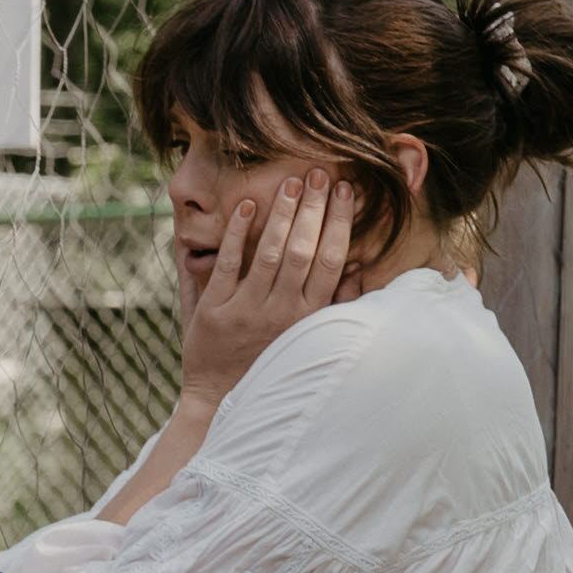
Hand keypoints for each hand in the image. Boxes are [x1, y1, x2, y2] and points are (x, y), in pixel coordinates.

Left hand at [175, 172, 353, 411]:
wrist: (216, 399)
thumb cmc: (265, 362)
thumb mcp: (305, 337)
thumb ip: (330, 305)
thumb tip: (359, 271)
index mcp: (307, 315)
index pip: (331, 259)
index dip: (340, 222)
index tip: (345, 190)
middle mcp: (280, 312)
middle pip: (304, 250)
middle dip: (313, 208)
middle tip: (319, 172)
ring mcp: (245, 311)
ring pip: (270, 254)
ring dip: (281, 215)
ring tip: (290, 183)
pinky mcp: (212, 313)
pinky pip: (227, 265)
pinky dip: (237, 234)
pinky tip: (247, 207)